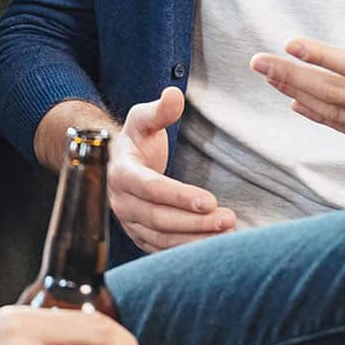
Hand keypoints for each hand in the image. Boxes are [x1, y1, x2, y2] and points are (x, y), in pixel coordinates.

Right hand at [106, 88, 234, 251]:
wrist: (116, 164)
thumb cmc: (135, 141)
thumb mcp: (142, 119)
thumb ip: (160, 110)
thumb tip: (175, 95)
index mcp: (120, 172)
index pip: (150, 188)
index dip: (179, 196)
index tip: (210, 200)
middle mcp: (121, 201)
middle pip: (158, 218)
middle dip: (195, 222)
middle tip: (228, 218)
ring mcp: (128, 222)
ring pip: (161, 238)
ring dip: (195, 238)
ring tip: (227, 231)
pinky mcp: (139, 236)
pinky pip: (162, 249)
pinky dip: (186, 249)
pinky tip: (212, 244)